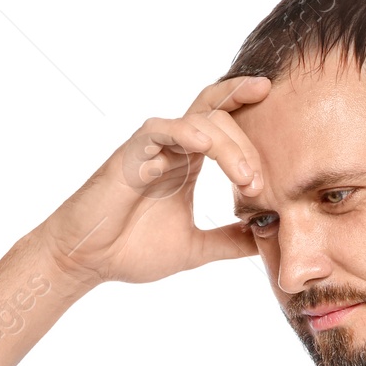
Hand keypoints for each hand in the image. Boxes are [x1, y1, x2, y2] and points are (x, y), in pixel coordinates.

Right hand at [36, 75, 270, 287]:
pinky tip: (207, 147)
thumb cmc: (130, 250)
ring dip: (231, 147)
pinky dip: (188, 133)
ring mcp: (151, 148)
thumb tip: (267, 236)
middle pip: (220, 117)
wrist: (87, 262)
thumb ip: (230, 241)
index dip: (246, 104)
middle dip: (249, 146)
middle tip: (260, 185)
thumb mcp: (195, 249)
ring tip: (246, 181)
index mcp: (187, 162)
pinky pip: (162, 128)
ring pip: (200, 121)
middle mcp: (171, 148)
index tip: (278, 109)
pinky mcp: (130, 154)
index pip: (222, 120)